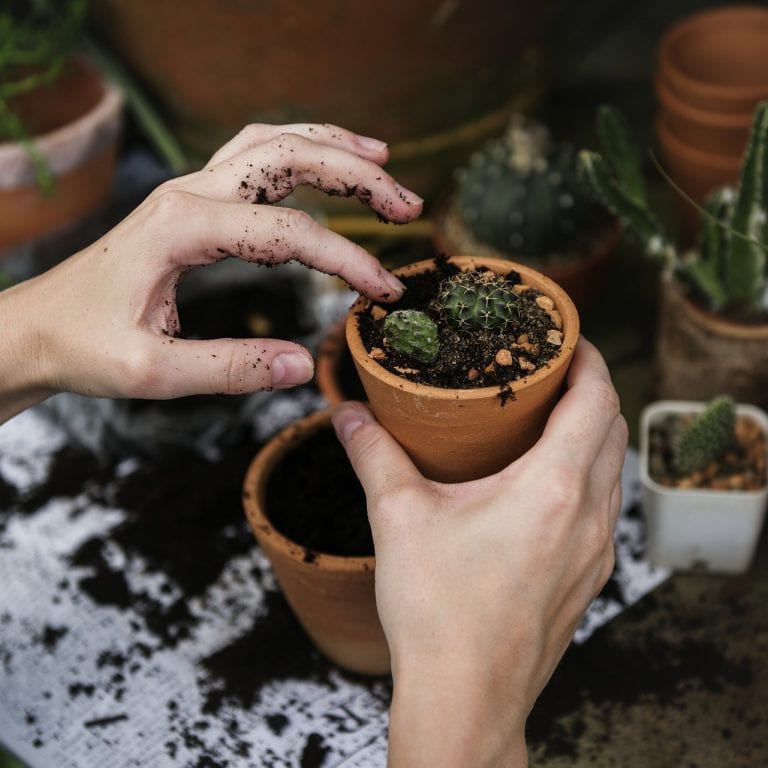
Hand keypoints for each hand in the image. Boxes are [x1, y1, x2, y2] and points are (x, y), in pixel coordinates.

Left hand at [0, 123, 421, 422]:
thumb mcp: (153, 373)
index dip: (347, 260)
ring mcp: (189, 190)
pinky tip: (323, 164)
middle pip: (289, 157)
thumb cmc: (85, 347)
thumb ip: (231, 370)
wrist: (37, 327)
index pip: (289, 233)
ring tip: (383, 160)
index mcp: (182, 228)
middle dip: (357, 175)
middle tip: (408, 205)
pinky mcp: (191, 202)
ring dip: (331, 147)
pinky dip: (297, 153)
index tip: (384, 292)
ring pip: (272, 144)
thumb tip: (304, 365)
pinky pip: (252, 158)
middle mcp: (188, 194)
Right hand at [333, 338, 627, 766]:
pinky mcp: (588, 578)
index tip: (567, 338)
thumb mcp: (398, 518)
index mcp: (553, 488)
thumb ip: (372, 454)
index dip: (589, 359)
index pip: (597, 400)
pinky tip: (545, 483)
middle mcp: (589, 516)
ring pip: (613, 470)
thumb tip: (347, 414)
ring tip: (548, 418)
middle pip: (613, 429)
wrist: (465, 699)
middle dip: (591, 389)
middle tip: (551, 371)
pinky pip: (604, 507)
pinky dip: (588, 475)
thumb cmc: (438, 613)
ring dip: (592, 434)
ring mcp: (596, 552)